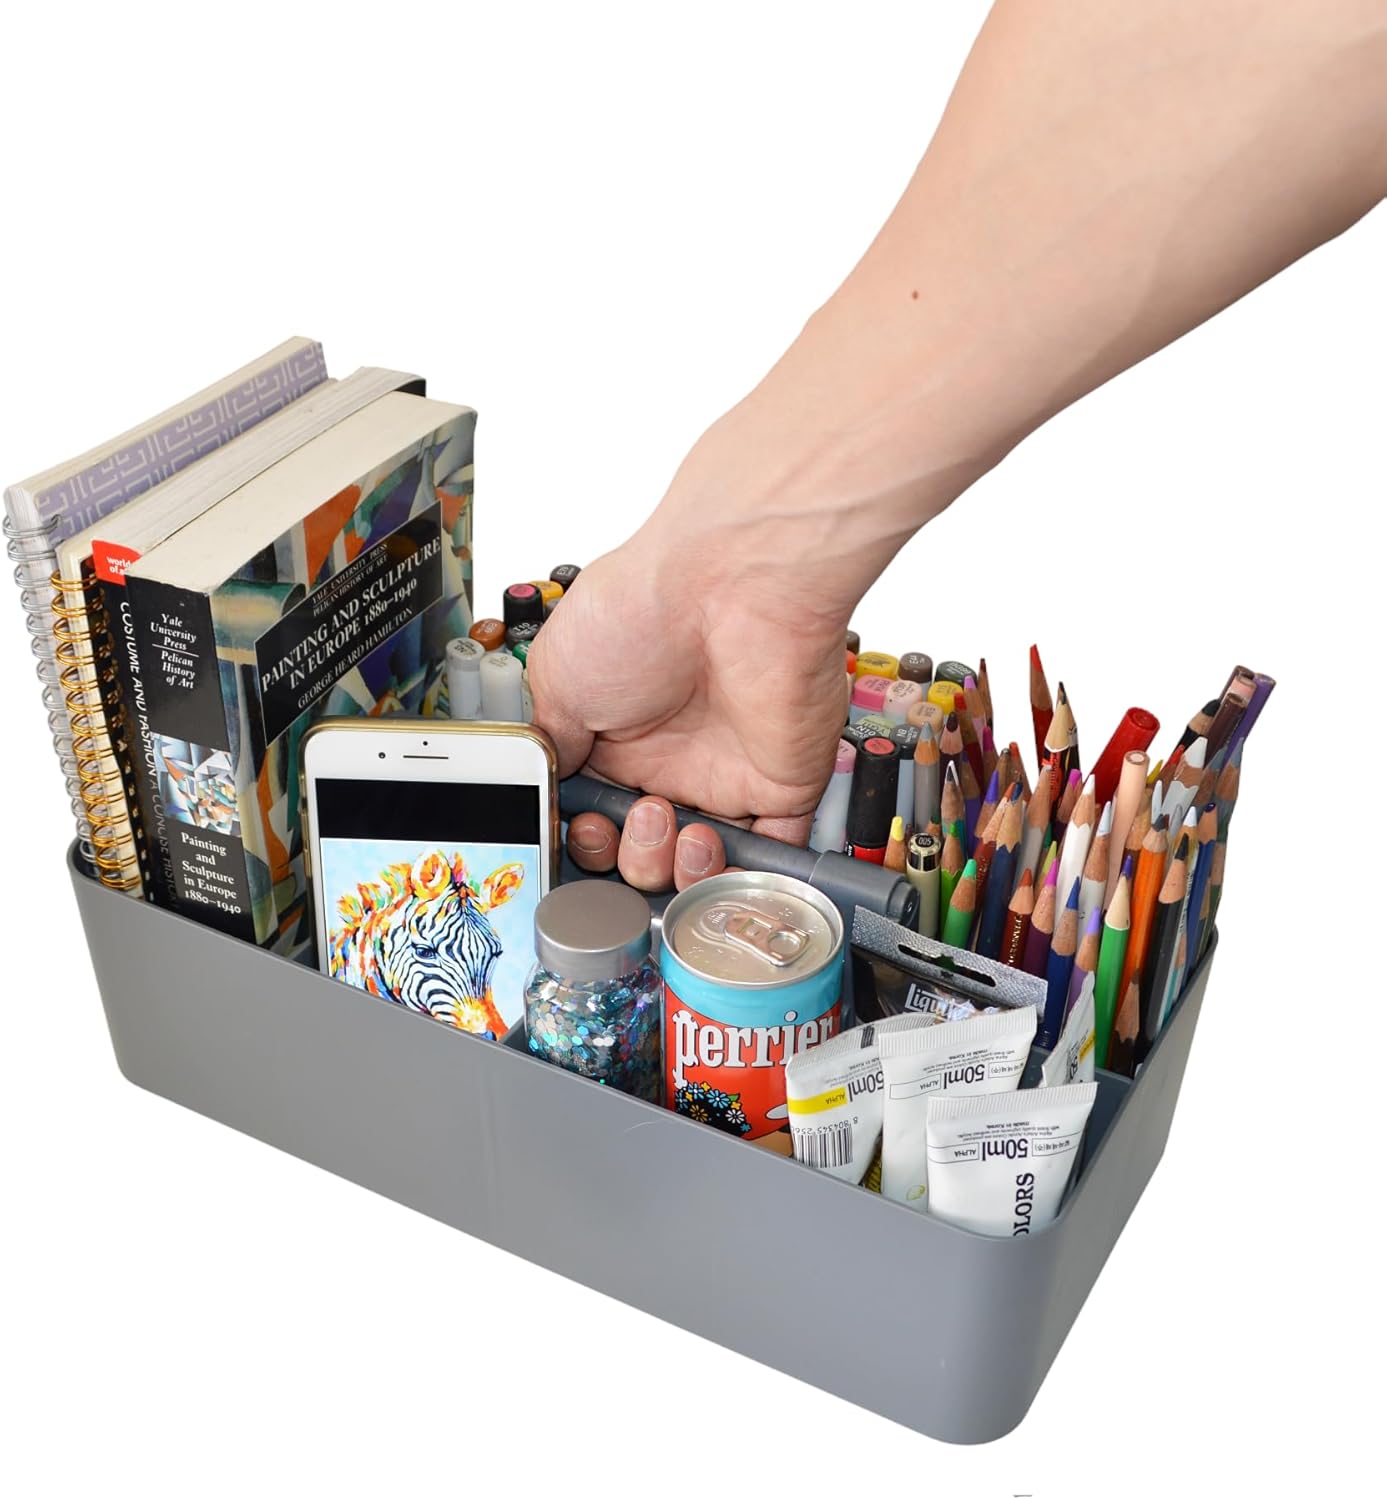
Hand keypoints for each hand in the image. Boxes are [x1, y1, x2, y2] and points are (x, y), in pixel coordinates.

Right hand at [528, 476, 853, 887]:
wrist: (731, 587)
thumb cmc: (642, 613)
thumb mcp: (557, 675)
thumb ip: (548, 746)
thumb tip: (544, 786)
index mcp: (616, 732)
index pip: (593, 812)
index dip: (581, 836)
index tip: (575, 830)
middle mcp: (671, 756)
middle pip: (642, 847)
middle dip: (624, 856)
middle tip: (630, 817)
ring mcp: (727, 774)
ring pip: (697, 864)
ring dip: (673, 868)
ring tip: (673, 825)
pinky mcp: (781, 786)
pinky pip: (769, 858)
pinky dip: (743, 878)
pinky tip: (715, 859)